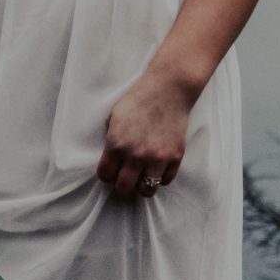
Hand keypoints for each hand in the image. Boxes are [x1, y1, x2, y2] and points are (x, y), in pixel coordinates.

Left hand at [96, 68, 192, 200]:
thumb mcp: (114, 117)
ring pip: (146, 190)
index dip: (106, 174)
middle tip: (125, 178)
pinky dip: (160, 177)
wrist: (168, 89)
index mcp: (116, 144)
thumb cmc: (139, 99)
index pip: (105, 175)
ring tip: (142, 176)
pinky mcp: (174, 157)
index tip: (111, 171)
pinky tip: (157, 167)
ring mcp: (157, 158)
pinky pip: (165, 180)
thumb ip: (111, 140)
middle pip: (124, 188)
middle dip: (122, 185)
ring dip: (142, 185)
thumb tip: (111, 159)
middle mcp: (135, 155)